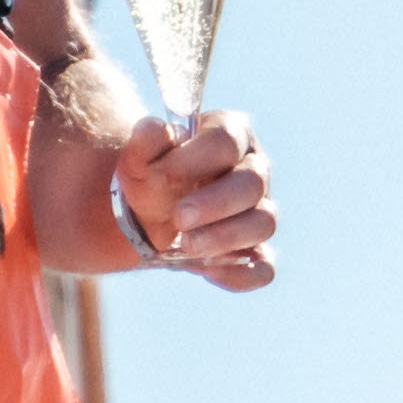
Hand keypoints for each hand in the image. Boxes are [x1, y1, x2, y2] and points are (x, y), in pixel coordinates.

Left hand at [109, 112, 275, 291]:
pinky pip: (263, 267)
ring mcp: (258, 211)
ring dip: (224, 237)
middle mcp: (253, 170)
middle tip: (178, 218)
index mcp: (229, 136)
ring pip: (264, 224)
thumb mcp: (139, 157)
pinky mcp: (253, 250)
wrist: (145, 213)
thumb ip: (145, 141)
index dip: (195, 159)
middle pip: (253, 183)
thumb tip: (156, 128)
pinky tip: (209, 272)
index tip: (160, 175)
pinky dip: (241, 273)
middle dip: (214, 203)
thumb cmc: (151, 176)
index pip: (226, 141)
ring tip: (187, 245)